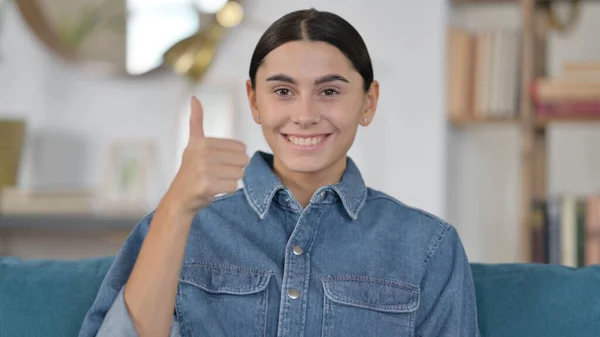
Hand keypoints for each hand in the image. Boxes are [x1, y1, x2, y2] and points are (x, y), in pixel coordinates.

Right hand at [164, 96, 248, 214]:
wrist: (180, 198)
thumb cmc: (191, 171)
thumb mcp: (193, 144)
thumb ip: (196, 121)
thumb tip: (194, 97)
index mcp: (203, 142)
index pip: (241, 148)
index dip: (234, 158)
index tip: (217, 162)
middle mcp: (202, 154)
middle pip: (242, 160)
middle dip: (234, 169)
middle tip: (218, 173)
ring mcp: (204, 170)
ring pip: (240, 174)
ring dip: (231, 180)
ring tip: (215, 180)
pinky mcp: (207, 185)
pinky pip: (234, 186)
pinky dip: (227, 189)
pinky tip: (214, 189)